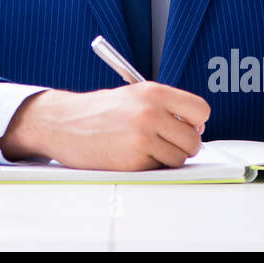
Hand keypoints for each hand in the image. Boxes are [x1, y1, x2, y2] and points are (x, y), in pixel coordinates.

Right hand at [0, 82, 209, 170]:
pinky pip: (158, 169)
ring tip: (145, 148)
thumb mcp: (133, 95)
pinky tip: (130, 155)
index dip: (196, 122)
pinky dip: (149, 166)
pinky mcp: (133, 162)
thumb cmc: (98, 111)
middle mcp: (150, 113)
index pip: (201, 110)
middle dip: (183, 145)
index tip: (187, 126)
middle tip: (166, 143)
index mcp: (153, 92)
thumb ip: (164, 107)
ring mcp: (142, 139)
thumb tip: (195, 128)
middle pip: (194, 140)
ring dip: (167, 158)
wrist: (62, 123)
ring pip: (179, 159)